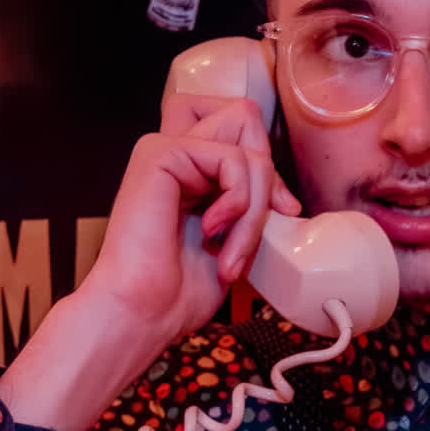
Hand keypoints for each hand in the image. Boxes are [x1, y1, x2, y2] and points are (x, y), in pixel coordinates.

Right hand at [79, 93, 299, 354]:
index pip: (245, 131)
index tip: (281, 211)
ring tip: (230, 251)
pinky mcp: (160, 152)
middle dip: (266, 178)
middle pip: (247, 119)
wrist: (144, 310)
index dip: (269, 166)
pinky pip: (233, 160)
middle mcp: (179, 154)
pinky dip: (239, 203)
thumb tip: (285, 196)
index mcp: (192, 171)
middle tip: (250, 229)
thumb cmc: (178, 290)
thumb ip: (253, 205)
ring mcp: (168, 150)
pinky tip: (212, 231)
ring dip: (254, 209)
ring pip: (248, 147)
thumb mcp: (235, 240)